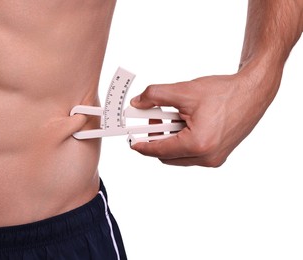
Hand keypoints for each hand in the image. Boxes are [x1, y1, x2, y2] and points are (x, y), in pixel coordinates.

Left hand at [130, 71, 275, 166]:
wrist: (253, 92)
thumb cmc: (224, 92)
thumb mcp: (184, 91)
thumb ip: (155, 96)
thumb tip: (137, 102)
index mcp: (198, 144)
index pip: (160, 151)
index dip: (143, 146)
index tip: (132, 142)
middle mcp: (207, 157)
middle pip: (168, 157)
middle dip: (156, 140)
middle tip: (153, 119)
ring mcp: (214, 159)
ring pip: (179, 156)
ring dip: (170, 140)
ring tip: (171, 118)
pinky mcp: (219, 155)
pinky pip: (192, 154)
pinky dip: (183, 141)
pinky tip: (183, 123)